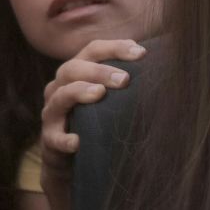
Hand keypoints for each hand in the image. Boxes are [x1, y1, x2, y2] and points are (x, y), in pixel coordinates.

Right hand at [38, 38, 145, 193]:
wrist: (72, 160)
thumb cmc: (96, 121)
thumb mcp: (110, 98)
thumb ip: (125, 79)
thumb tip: (159, 60)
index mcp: (77, 72)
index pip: (92, 50)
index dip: (115, 48)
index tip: (141, 53)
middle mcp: (60, 87)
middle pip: (73, 68)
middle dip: (99, 71)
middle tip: (125, 79)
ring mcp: (52, 113)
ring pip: (60, 96)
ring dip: (79, 92)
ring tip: (99, 93)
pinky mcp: (49, 139)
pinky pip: (53, 137)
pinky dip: (65, 139)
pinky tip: (78, 142)